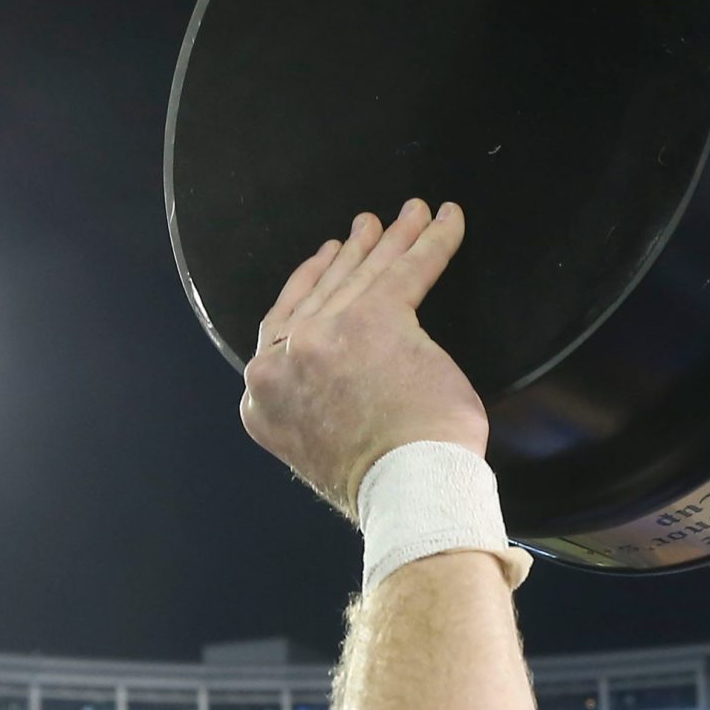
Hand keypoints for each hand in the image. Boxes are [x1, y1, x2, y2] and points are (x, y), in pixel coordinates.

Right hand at [239, 198, 486, 516]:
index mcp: (263, 396)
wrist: (404, 492)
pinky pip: (410, 270)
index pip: (283, 327)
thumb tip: (336, 398)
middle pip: (323, 293)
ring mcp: (326, 334)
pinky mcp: (378, 318)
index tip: (324, 263)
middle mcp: (284, 359)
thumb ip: (312, 409)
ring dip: (389, 239)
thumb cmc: (377, 487)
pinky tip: (446, 221)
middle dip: (349, 256)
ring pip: (364, 275)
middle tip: (365, 228)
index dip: (307, 287)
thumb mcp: (314, 447)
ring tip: (406, 216)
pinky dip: (432, 243)